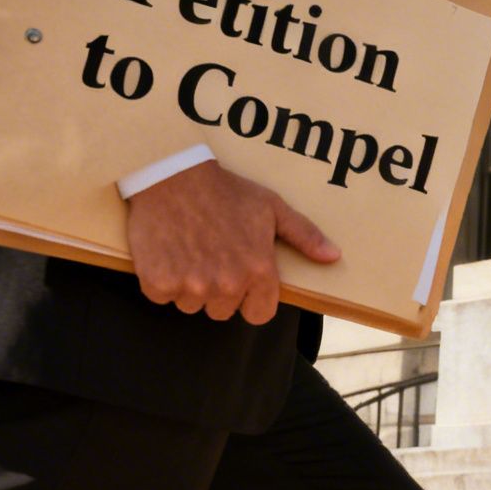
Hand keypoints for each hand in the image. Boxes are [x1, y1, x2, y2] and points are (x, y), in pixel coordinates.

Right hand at [126, 161, 339, 323]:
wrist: (172, 175)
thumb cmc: (225, 191)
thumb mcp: (271, 207)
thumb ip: (304, 235)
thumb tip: (333, 257)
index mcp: (257, 270)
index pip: (259, 314)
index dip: (251, 299)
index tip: (241, 279)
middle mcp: (226, 284)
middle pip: (222, 311)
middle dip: (218, 290)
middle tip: (211, 256)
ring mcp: (190, 285)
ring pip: (191, 305)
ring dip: (188, 286)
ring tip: (189, 250)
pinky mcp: (157, 283)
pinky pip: (162, 297)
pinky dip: (161, 280)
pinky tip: (167, 252)